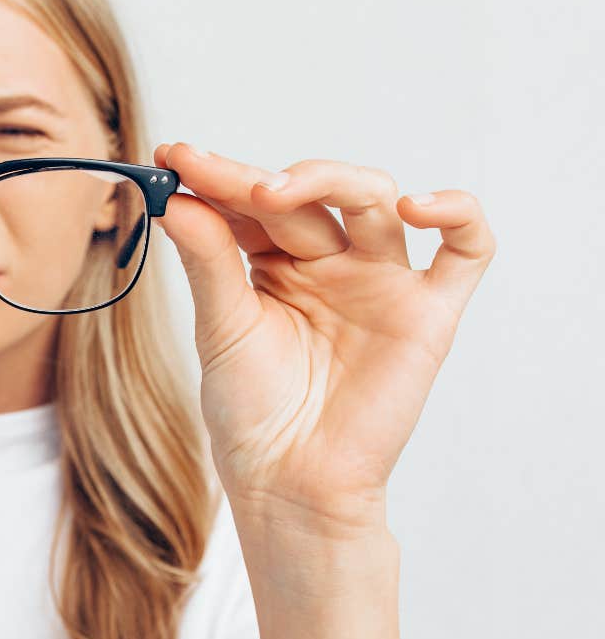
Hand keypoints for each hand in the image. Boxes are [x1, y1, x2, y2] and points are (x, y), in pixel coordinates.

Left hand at [151, 142, 494, 534]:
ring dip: (331, 180)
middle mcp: (330, 263)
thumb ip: (207, 262)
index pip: (251, 203)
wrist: (290, 481)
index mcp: (275, 263)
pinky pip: (465, 250)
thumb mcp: (221, 328)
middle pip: (307, 194)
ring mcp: (380, 282)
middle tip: (212, 175)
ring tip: (275, 193)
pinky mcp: (427, 312)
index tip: (173, 157)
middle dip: (258, 178)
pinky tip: (416, 206)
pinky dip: (456, 215)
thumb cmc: (252, 411)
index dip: (215, 176)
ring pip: (374, 200)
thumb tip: (176, 200)